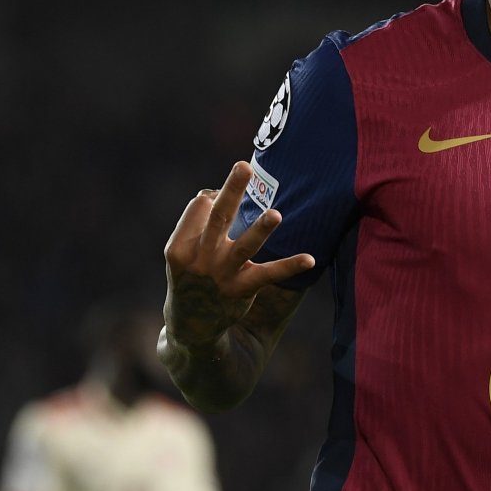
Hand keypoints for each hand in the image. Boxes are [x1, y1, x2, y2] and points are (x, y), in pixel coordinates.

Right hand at [163, 162, 314, 348]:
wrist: (191, 324)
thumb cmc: (190, 275)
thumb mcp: (182, 250)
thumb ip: (197, 222)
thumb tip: (217, 191)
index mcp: (180, 245)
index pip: (200, 208)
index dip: (214, 196)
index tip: (218, 197)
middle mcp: (199, 258)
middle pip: (218, 217)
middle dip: (231, 191)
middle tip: (244, 167)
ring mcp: (222, 274)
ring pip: (244, 246)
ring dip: (260, 230)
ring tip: (276, 214)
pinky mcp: (242, 289)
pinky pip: (269, 274)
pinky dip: (290, 266)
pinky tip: (310, 259)